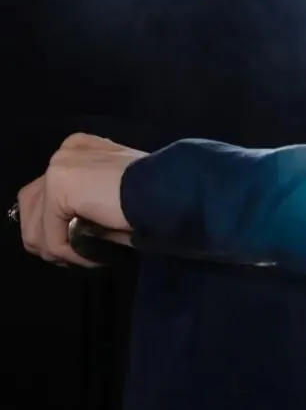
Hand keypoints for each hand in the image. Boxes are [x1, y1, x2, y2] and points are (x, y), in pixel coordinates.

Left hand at [14, 132, 146, 269]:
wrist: (172, 191)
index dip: (55, 227)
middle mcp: (64, 152)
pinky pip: (52, 238)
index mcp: (79, 150)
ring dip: (60, 251)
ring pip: (34, 227)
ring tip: (88, 259)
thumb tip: (65, 237)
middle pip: (29, 207)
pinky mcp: (59, 186)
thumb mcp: (112, 198)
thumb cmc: (154, 199)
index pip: (43, 193)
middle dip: (48, 240)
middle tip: (78, 258)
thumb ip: (84, 206)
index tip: (83, 247)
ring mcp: (59, 166)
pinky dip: (72, 255)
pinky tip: (96, 257)